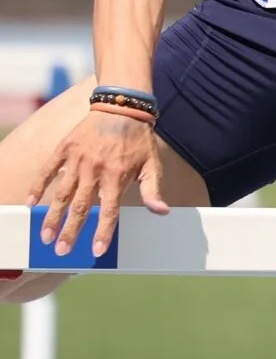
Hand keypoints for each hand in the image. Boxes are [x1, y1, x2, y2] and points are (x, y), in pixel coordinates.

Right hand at [27, 110, 169, 255]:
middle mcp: (95, 170)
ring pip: (62, 193)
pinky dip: (38, 186)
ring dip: (52, 216)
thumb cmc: (139, 140)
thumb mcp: (152, 164)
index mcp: (117, 177)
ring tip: (45, 235)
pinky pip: (48, 170)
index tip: (97, 250)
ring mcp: (78, 160)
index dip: (103, 231)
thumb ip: (152, 190)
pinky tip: (30, 203)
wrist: (123, 107)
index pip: (109, 211)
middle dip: (70, 231)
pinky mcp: (65, 149)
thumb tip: (162, 212)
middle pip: (80, 207)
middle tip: (62, 250)